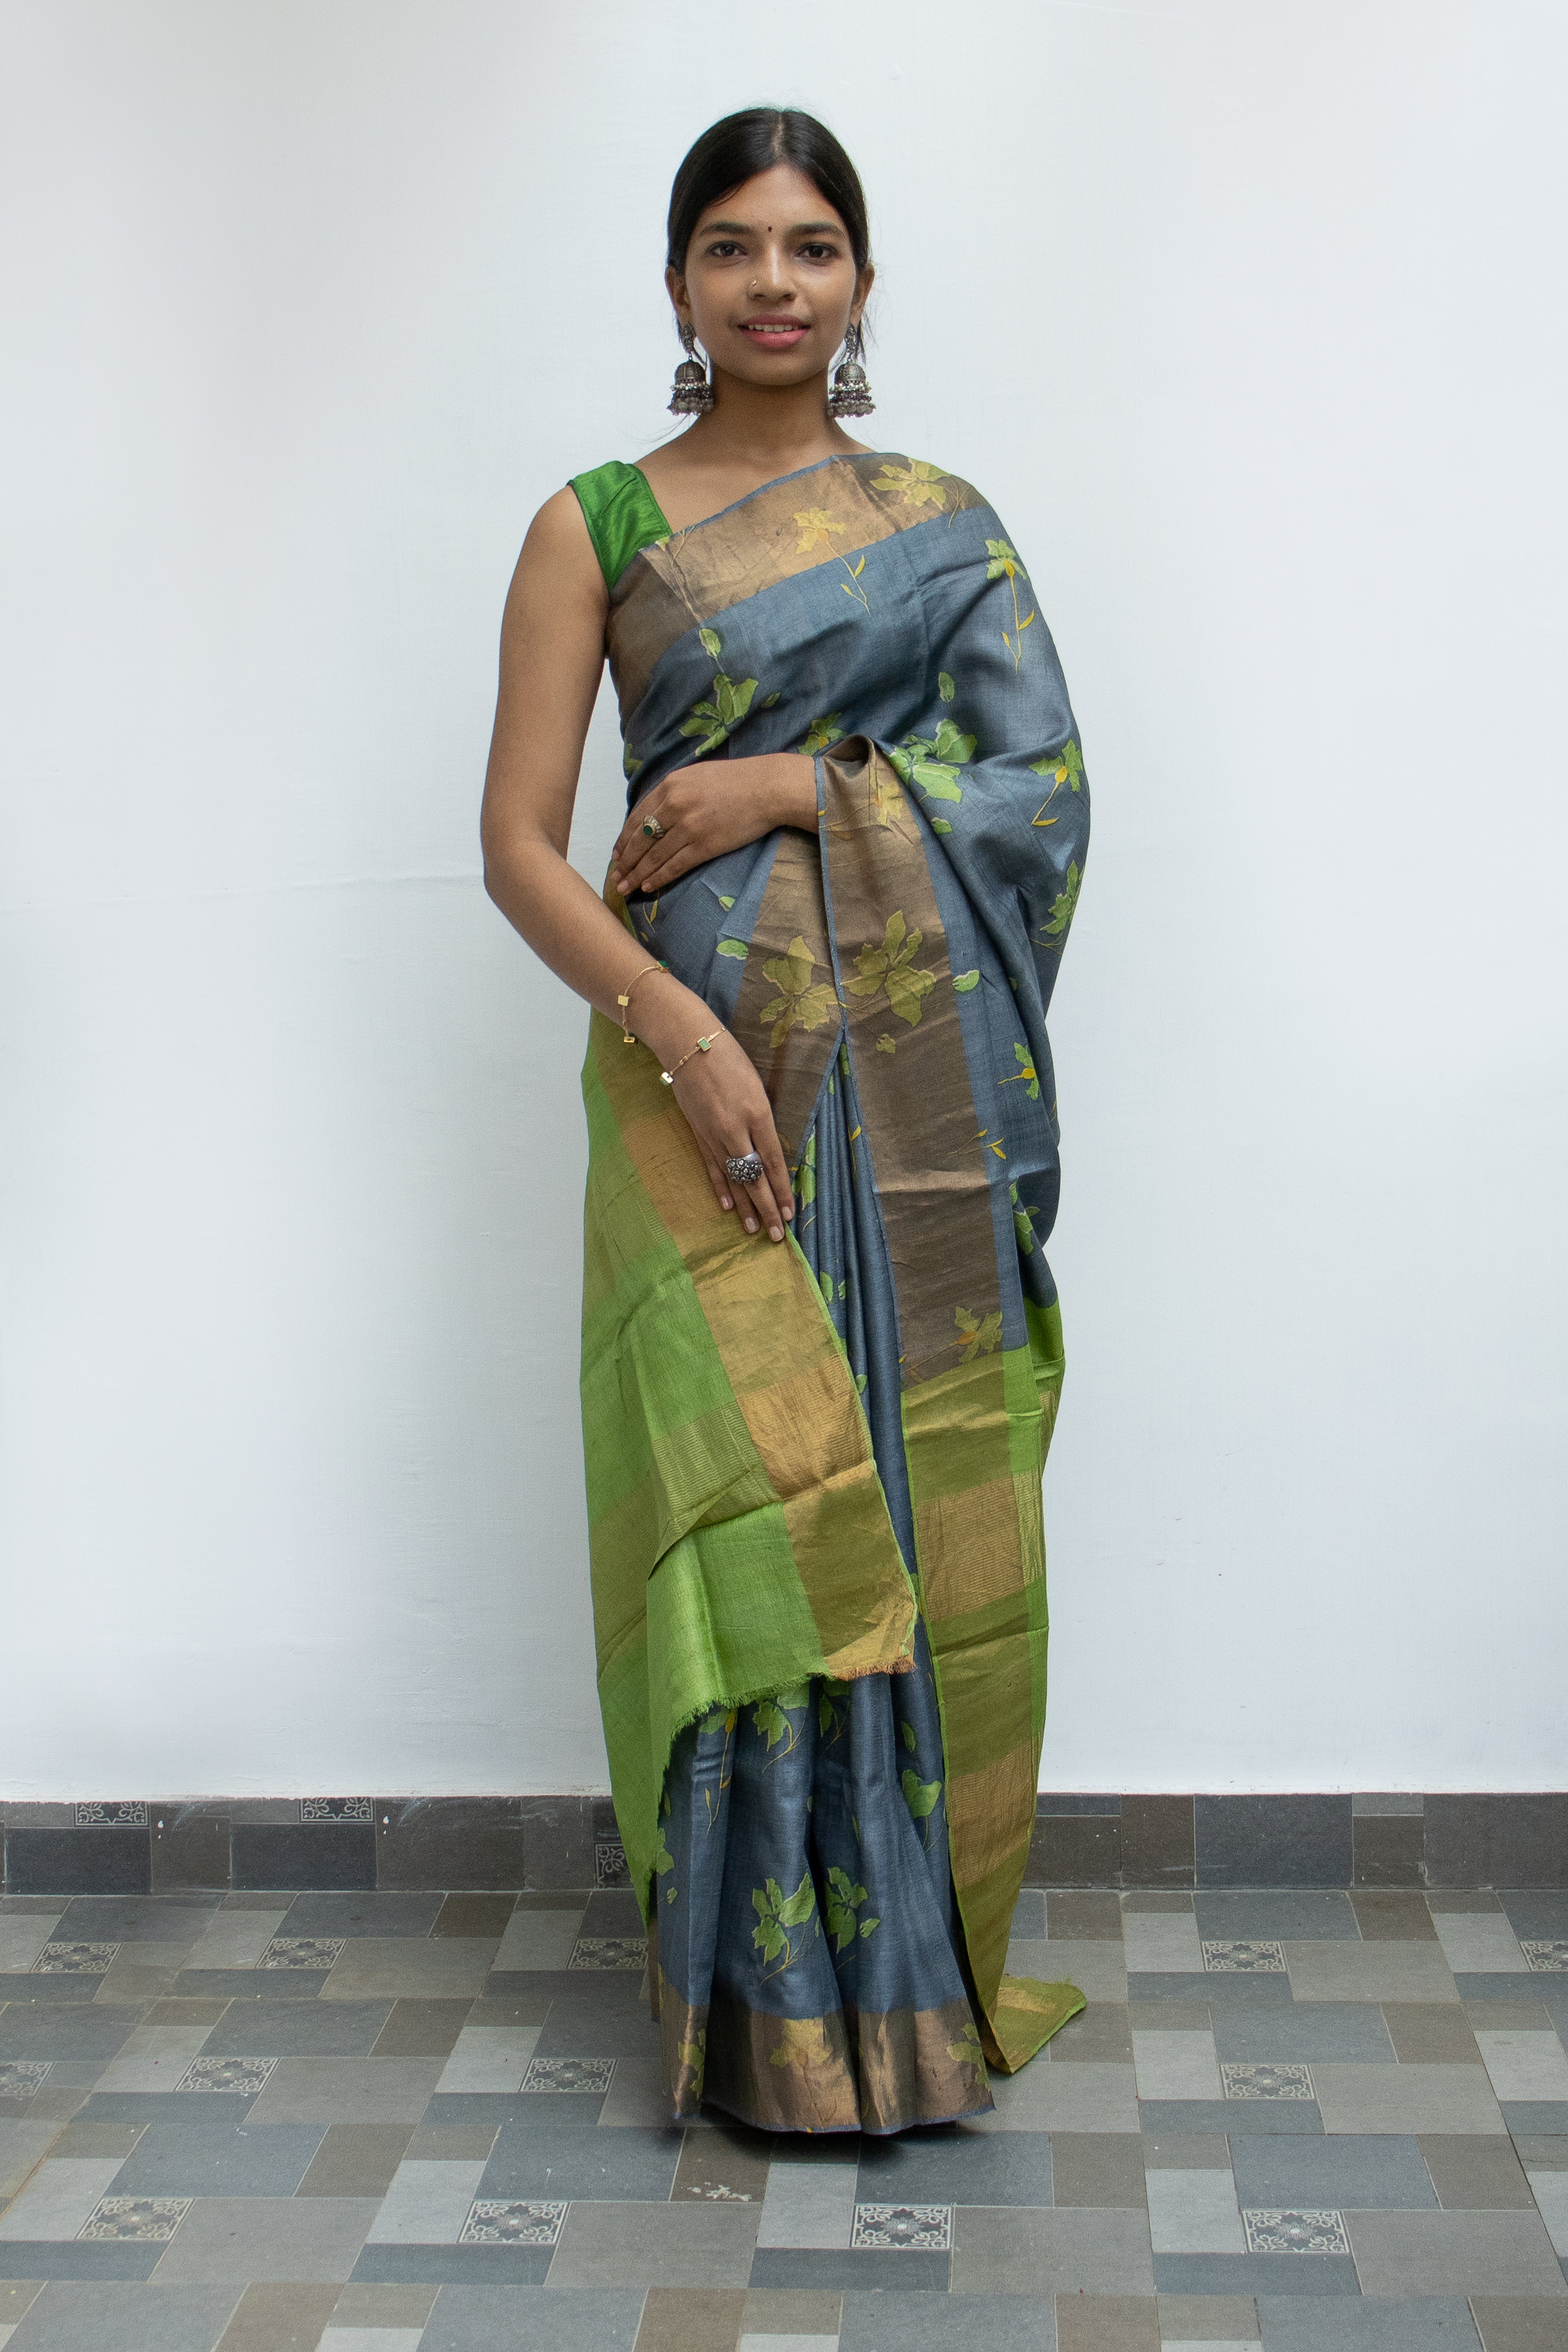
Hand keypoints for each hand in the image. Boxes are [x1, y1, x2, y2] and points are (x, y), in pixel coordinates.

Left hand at [611, 753, 817, 898]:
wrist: (768, 788)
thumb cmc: (736, 780)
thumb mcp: (696, 775)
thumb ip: (673, 792)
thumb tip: (654, 814)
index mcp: (670, 785)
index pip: (637, 817)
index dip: (624, 839)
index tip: (617, 854)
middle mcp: (674, 805)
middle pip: (641, 839)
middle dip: (625, 862)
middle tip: (615, 877)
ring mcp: (689, 827)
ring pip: (654, 856)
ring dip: (636, 875)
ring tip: (624, 888)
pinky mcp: (704, 845)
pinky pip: (674, 866)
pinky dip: (659, 878)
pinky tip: (648, 886)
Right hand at [664, 1027, 795, 1242]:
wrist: (687, 1043)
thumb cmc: (729, 1057)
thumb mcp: (757, 1085)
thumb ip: (763, 1119)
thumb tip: (770, 1151)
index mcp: (757, 1113)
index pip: (774, 1161)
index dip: (783, 1190)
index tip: (791, 1212)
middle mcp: (735, 1128)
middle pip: (754, 1177)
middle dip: (767, 1208)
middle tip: (777, 1235)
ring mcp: (713, 1133)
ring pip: (733, 1177)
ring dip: (745, 1206)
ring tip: (753, 1229)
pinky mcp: (697, 1132)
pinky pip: (711, 1166)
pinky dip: (720, 1187)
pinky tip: (727, 1206)